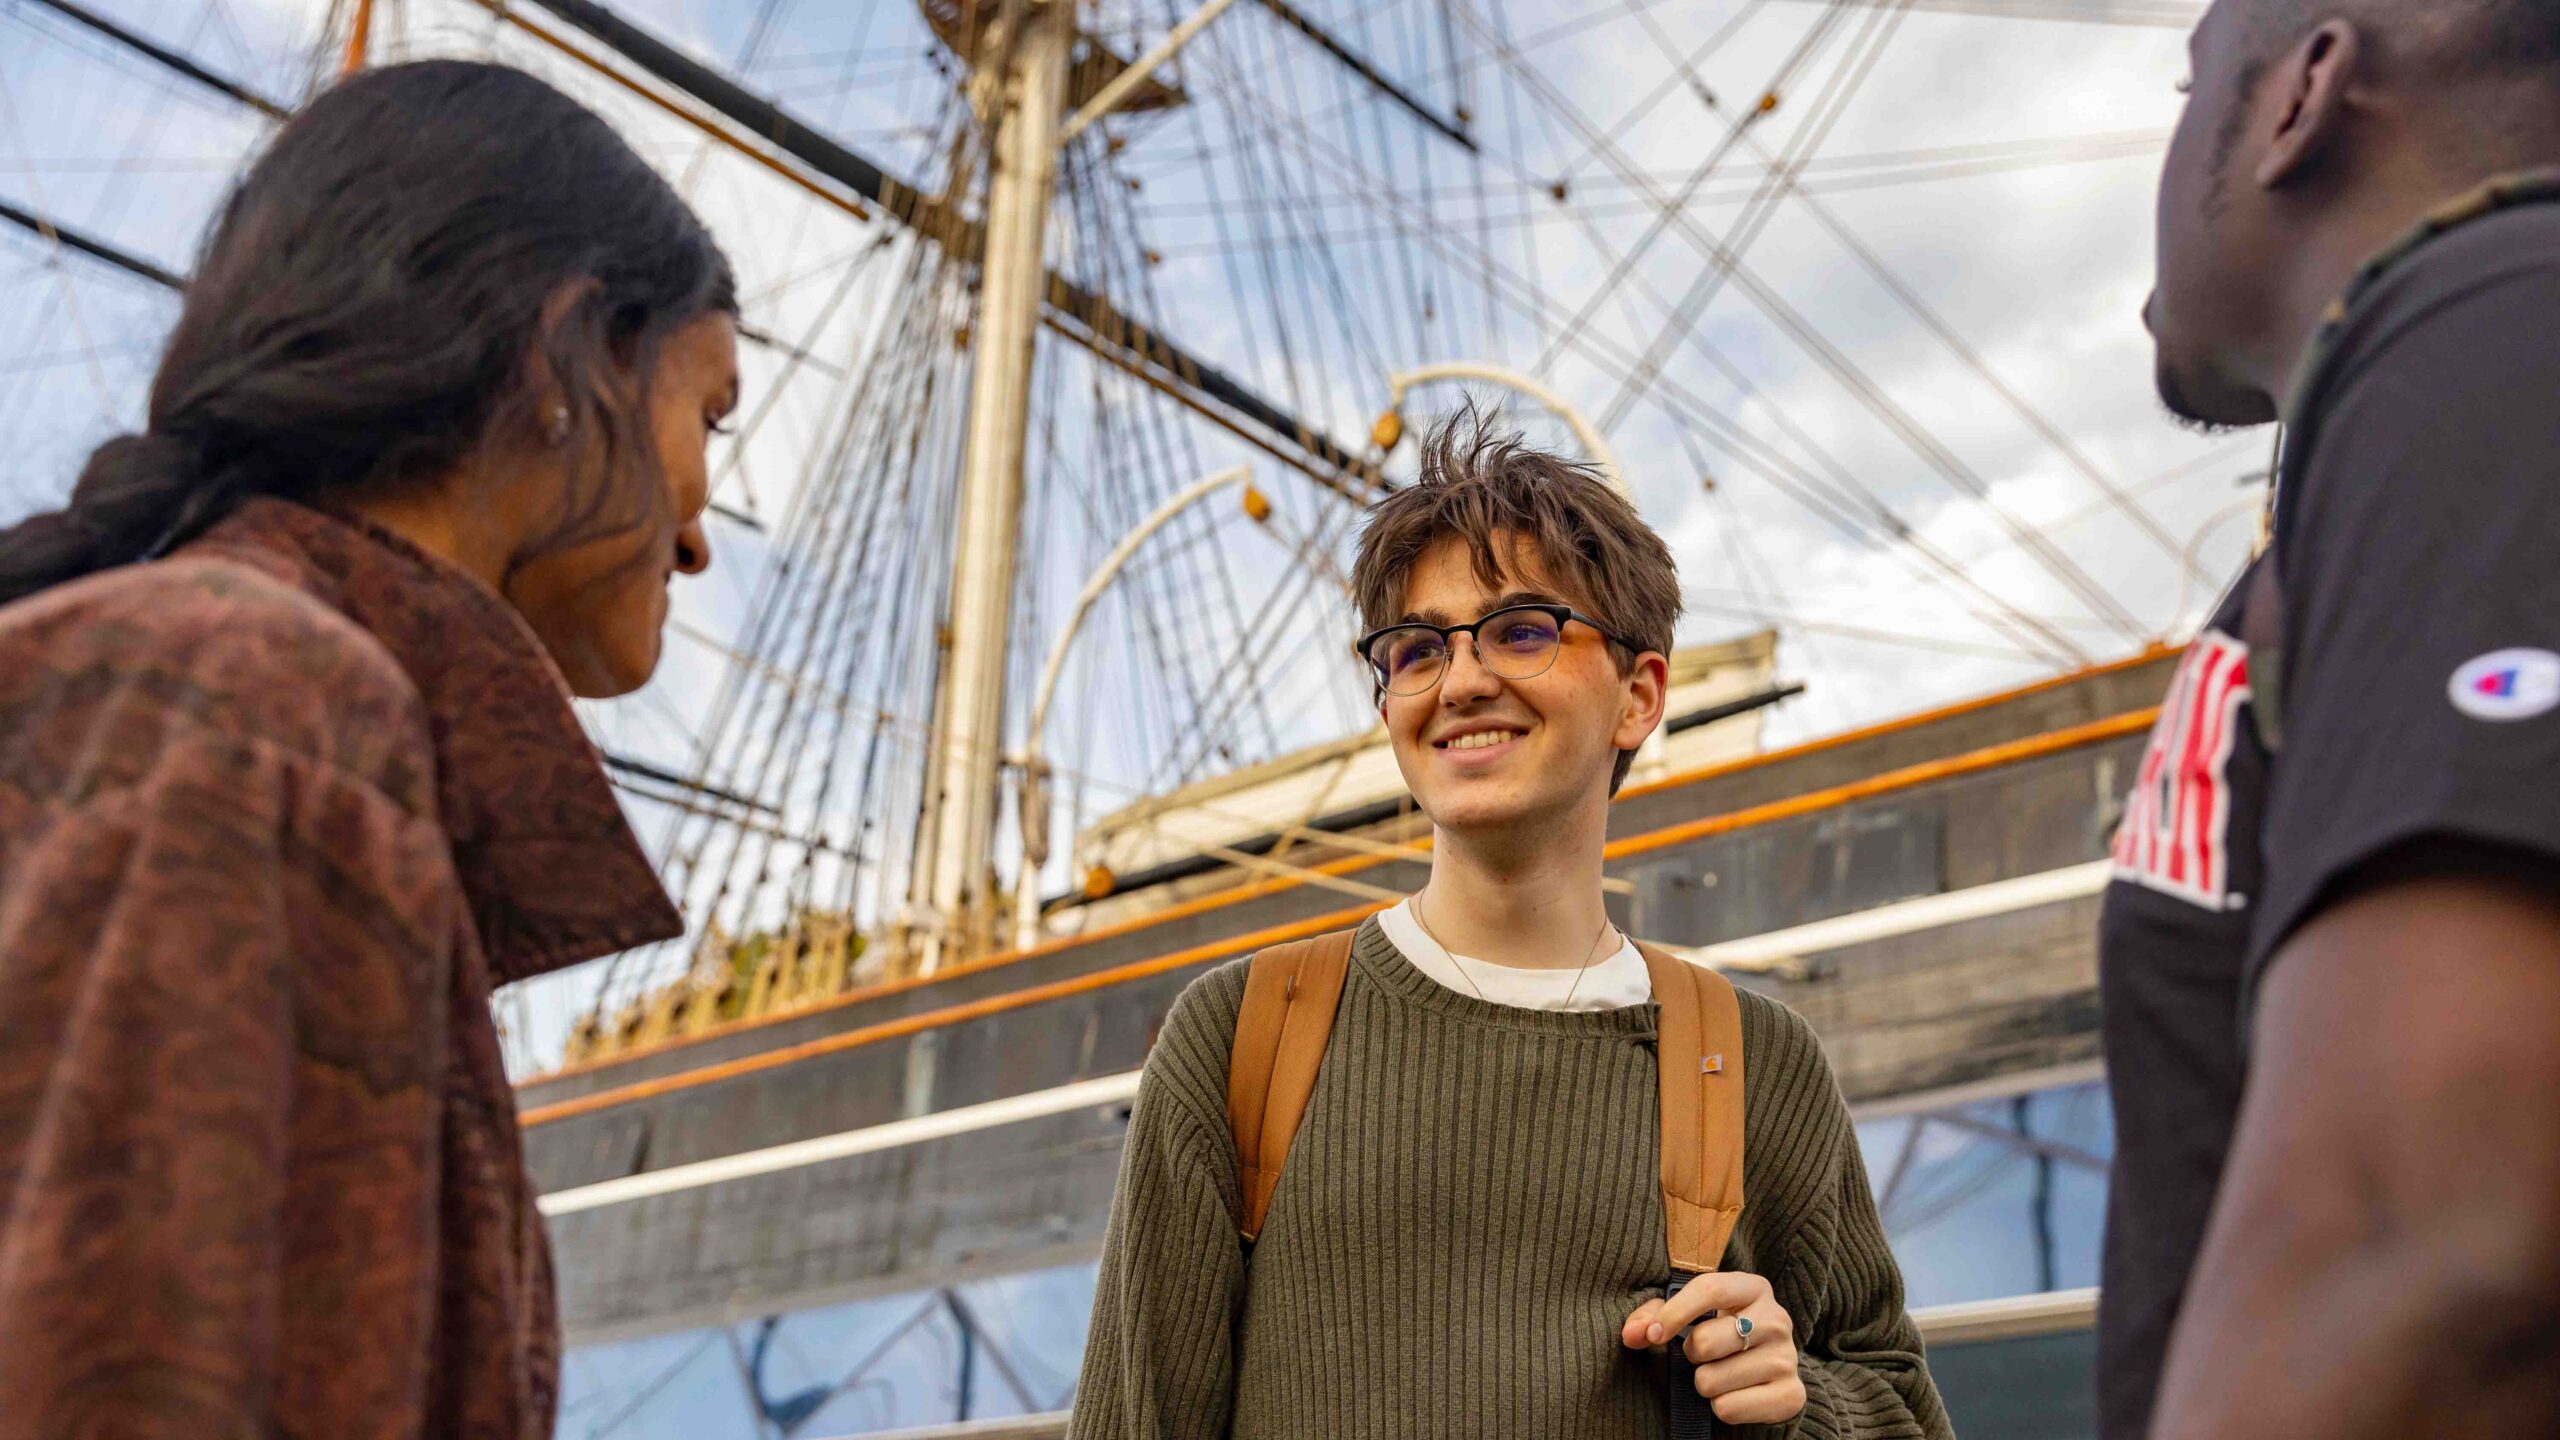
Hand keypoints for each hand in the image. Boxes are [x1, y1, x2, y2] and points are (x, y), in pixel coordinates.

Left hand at [1621, 1271, 1806, 1425]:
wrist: (1769, 1369)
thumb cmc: (1720, 1331)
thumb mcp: (1690, 1313)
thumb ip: (1653, 1316)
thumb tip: (1630, 1335)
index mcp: (1754, 1288)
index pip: (1710, 1290)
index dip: (1674, 1314)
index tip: (1652, 1336)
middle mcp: (1777, 1319)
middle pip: (1705, 1342)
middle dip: (1692, 1354)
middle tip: (1704, 1354)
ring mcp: (1787, 1358)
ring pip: (1712, 1381)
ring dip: (1705, 1383)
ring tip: (1722, 1373)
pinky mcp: (1791, 1395)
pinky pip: (1729, 1409)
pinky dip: (1721, 1407)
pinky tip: (1735, 1392)